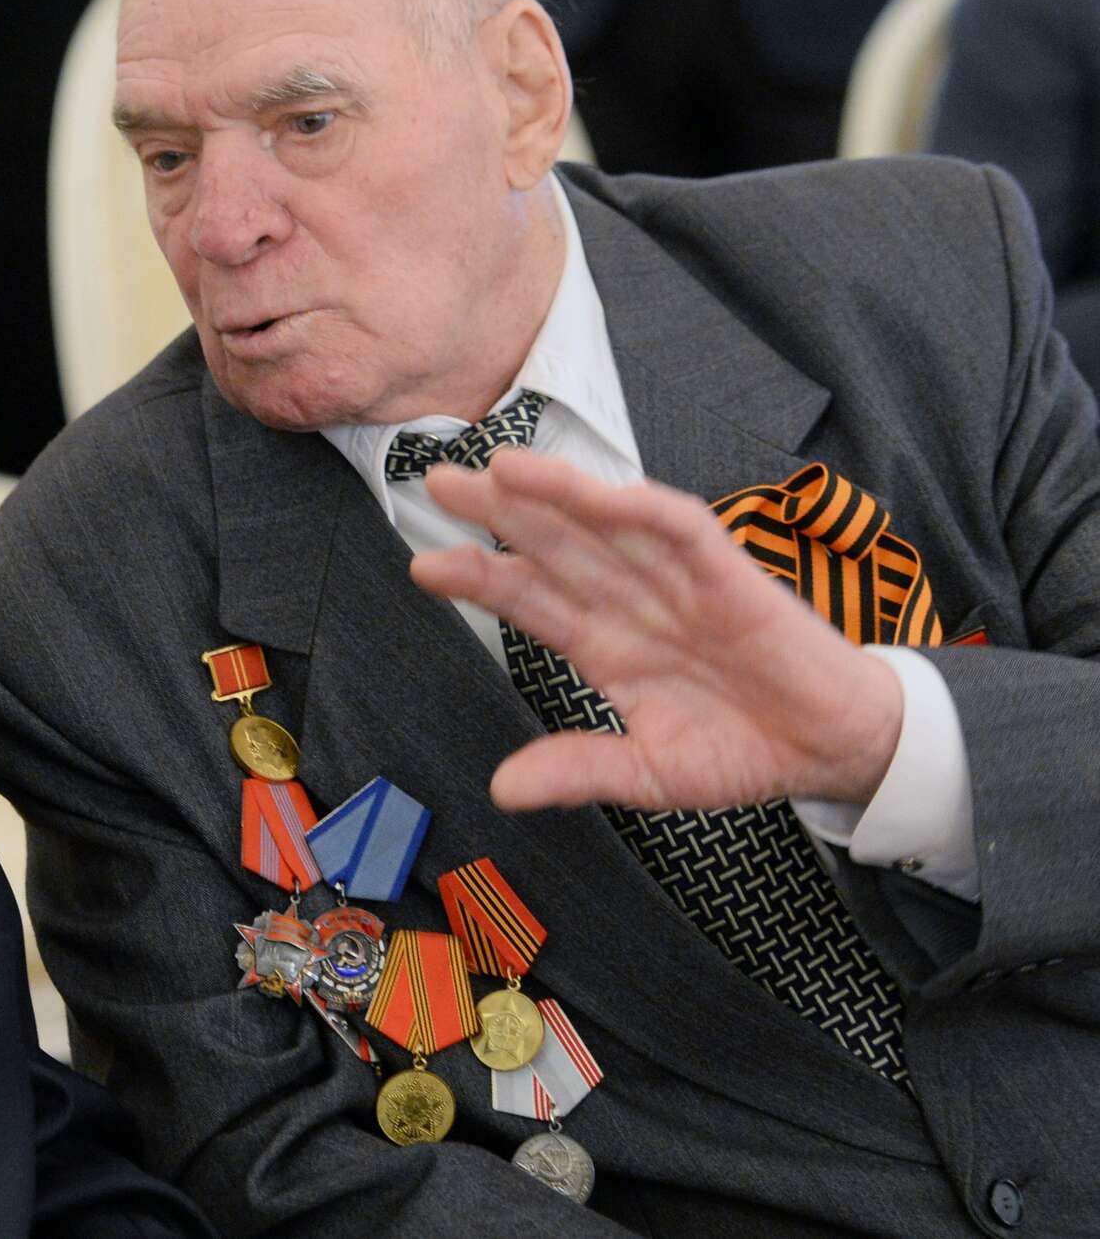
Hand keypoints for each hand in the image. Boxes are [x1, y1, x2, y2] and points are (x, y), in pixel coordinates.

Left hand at [411, 451, 903, 813]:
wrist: (836, 749)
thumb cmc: (746, 749)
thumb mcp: (649, 773)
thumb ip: (580, 770)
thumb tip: (502, 791)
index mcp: (606, 644)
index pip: (530, 599)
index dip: (480, 579)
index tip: (423, 568)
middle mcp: (632, 601)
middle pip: (555, 545)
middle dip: (499, 512)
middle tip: (438, 482)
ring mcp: (678, 582)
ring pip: (607, 524)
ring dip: (559, 493)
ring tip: (502, 468)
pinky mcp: (731, 575)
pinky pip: (682, 530)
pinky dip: (643, 509)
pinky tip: (601, 494)